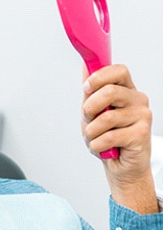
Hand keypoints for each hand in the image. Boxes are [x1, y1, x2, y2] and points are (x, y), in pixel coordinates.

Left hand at [82, 64, 156, 212]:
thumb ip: (90, 89)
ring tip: (95, 137)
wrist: (119, 165)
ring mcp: (143, 116)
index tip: (86, 88)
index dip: (99, 77)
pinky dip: (97, 144)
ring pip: (106, 117)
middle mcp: (138, 99)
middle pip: (109, 91)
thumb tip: (85, 64)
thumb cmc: (106, 135)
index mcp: (126, 90)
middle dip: (89, 108)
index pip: (118, 70)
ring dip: (92, 131)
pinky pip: (109, 136)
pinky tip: (103, 147)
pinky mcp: (142, 134)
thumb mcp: (92, 110)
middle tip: (88, 119)